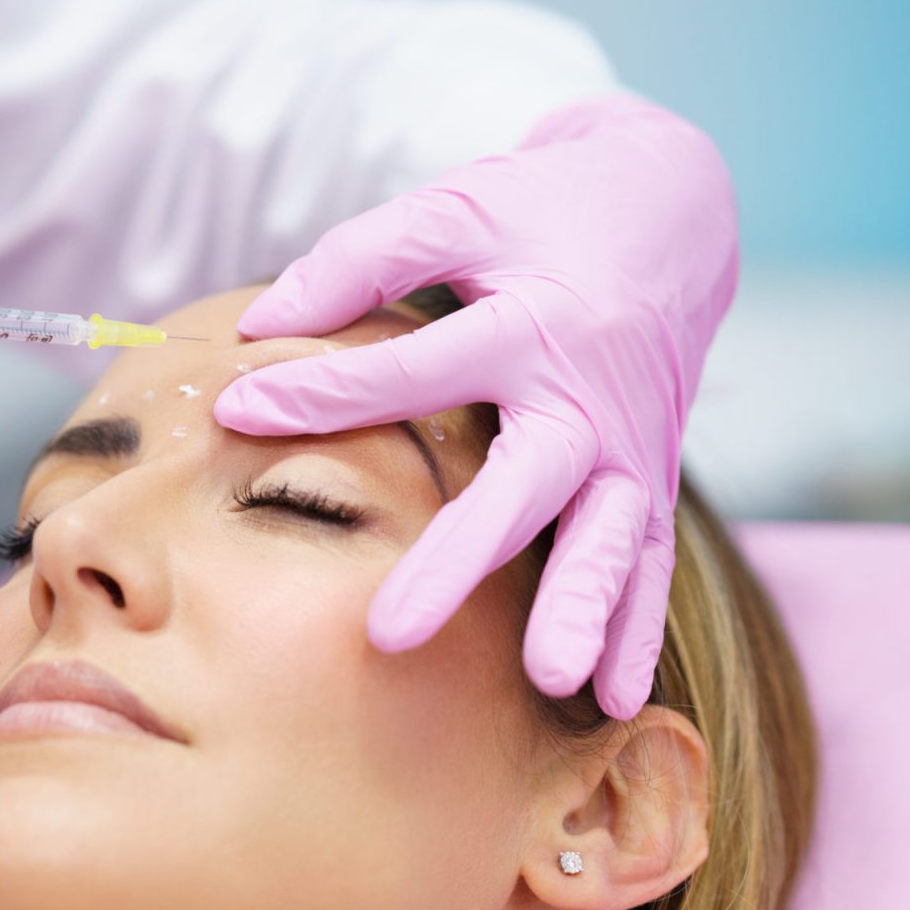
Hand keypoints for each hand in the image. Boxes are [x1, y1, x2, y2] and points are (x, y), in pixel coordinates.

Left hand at [214, 95, 736, 718]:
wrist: (672, 209)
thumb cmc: (541, 214)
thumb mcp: (457, 209)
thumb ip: (363, 259)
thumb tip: (261, 320)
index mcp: (532, 322)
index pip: (417, 368)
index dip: (325, 390)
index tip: (238, 411)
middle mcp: (587, 394)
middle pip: (520, 484)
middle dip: (459, 560)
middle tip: (393, 633)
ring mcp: (628, 445)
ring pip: (606, 537)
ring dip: (581, 610)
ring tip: (550, 679)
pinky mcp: (650, 477)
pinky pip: (647, 561)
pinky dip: (635, 628)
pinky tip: (611, 699)